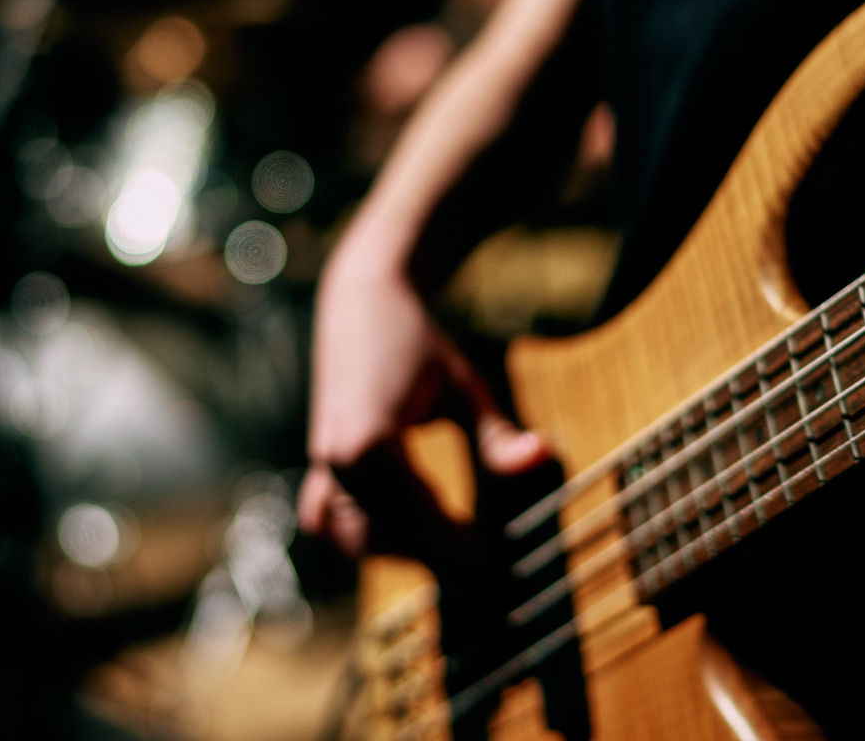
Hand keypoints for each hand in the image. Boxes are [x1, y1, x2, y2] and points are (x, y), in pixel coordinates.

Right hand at [299, 237, 545, 555]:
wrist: (363, 301)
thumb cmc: (419, 342)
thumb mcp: (464, 385)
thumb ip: (497, 434)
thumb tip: (545, 457)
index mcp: (373, 443)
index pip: (421, 520)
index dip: (462, 549)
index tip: (501, 562)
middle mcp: (339, 461)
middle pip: (388, 538)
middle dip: (435, 557)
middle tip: (487, 564)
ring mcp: (323, 463)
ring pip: (353, 539)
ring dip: (398, 552)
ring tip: (451, 547)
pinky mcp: (319, 462)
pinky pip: (328, 521)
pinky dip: (359, 537)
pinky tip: (404, 534)